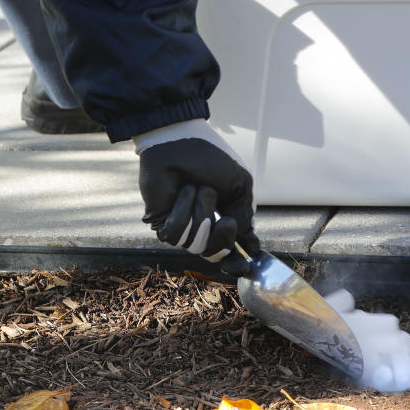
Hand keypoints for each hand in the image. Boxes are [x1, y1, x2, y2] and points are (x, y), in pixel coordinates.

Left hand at [136, 124, 259, 276]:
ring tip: (198, 189)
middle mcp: (203, 225)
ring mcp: (182, 226)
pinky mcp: (161, 224)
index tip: (247, 266)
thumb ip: (245, 215)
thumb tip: (247, 241)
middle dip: (223, 237)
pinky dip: (183, 212)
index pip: (230, 248)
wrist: (179, 143)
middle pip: (215, 253)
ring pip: (196, 245)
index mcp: (223, 216)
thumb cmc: (209, 158)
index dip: (237, 261)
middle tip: (227, 220)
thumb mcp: (239, 185)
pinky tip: (183, 192)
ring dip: (201, 214)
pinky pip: (176, 236)